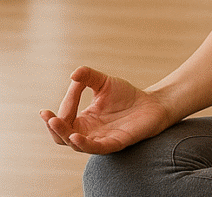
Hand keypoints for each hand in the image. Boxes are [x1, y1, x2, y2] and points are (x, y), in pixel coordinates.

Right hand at [39, 66, 172, 154]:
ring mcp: (100, 139)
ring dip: (63, 134)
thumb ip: (88, 77)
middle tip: (48, 116)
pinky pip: (95, 148)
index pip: (64, 117)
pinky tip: (75, 136)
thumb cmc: (127, 96)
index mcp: (83, 120)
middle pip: (61, 137)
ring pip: (74, 144)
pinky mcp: (115, 143)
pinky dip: (83, 144)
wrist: (153, 103)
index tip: (75, 84)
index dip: (66, 104)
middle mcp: (88, 133)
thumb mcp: (104, 83)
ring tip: (55, 122)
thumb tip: (73, 74)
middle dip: (53, 127)